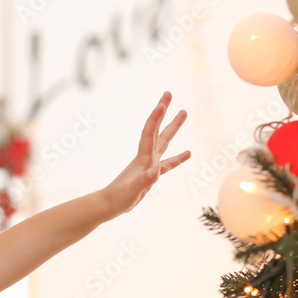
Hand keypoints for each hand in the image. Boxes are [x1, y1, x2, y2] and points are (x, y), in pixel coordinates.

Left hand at [101, 91, 190, 217]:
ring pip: (164, 141)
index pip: (150, 133)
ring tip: (183, 112)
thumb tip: (155, 172)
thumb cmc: (119, 198)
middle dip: (163, 111)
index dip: (156, 118)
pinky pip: (168, 163)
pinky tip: (187, 153)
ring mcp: (149, 164)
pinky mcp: (151, 175)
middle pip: (157, 129)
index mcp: (143, 158)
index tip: (162, 102)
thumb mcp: (132, 191)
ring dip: (173, 127)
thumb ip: (144, 181)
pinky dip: (178, 158)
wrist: (110, 205)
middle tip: (169, 93)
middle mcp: (146, 157)